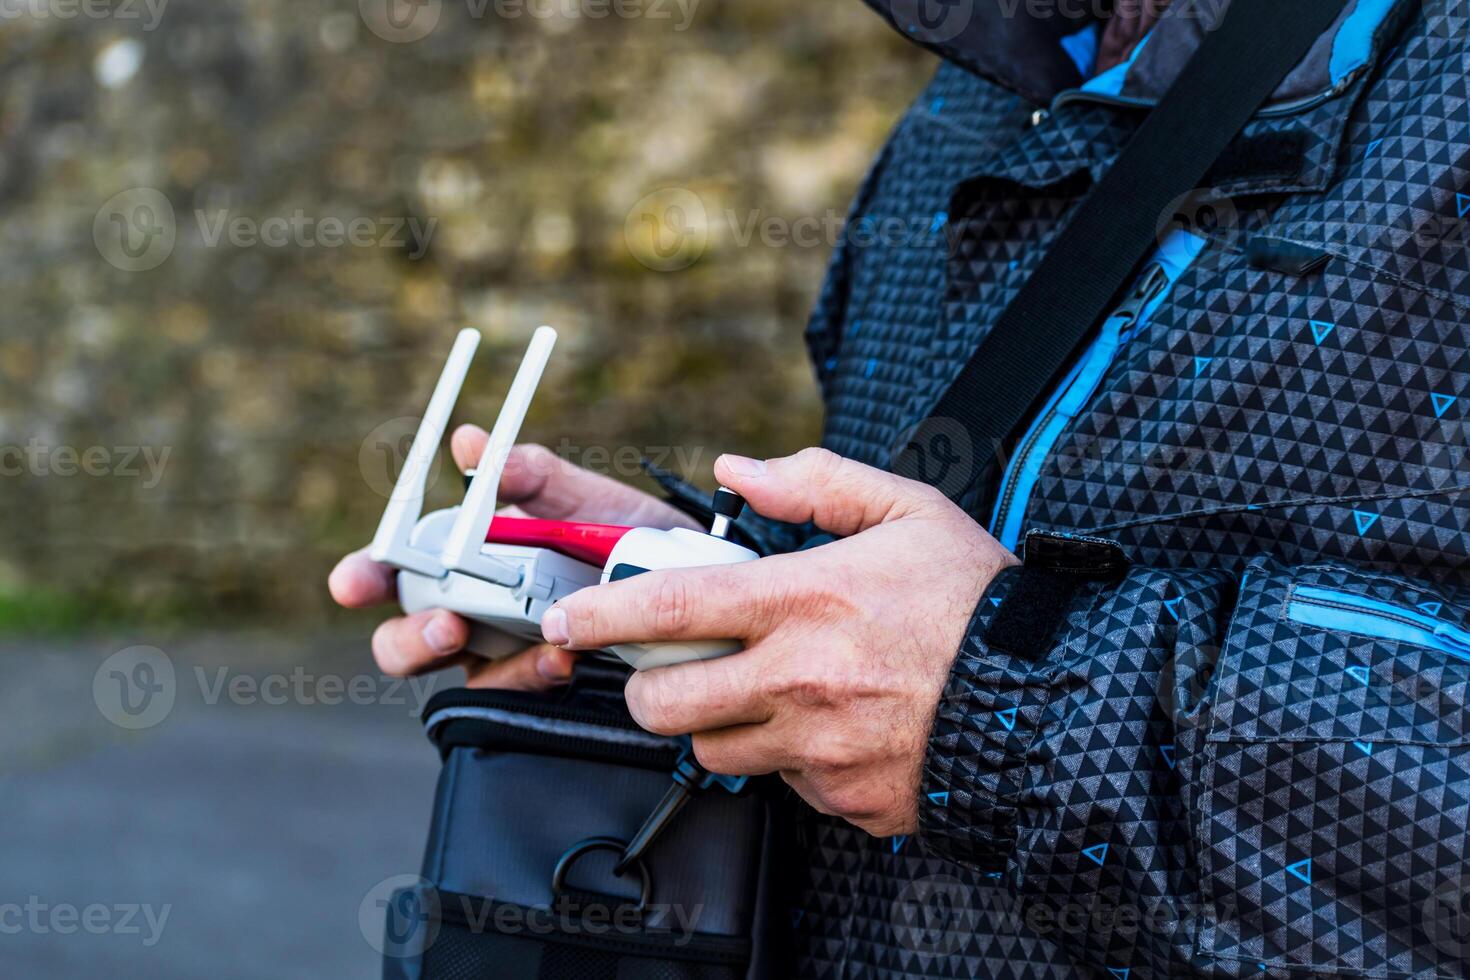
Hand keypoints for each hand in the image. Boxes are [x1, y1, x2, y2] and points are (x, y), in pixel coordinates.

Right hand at [328, 425, 699, 690]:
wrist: (687, 573)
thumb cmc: (615, 527)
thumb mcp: (576, 494)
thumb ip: (528, 473)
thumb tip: (471, 444)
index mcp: (455, 562)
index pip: (390, 572)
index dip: (362, 577)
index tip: (353, 582)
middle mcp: (468, 614)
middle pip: (404, 642)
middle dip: (412, 639)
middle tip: (446, 623)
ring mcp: (502, 656)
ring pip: (464, 678)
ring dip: (489, 664)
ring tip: (530, 641)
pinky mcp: (543, 686)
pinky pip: (521, 695)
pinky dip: (537, 675)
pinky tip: (564, 657)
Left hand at [541, 448, 1018, 834]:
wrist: (1050, 695)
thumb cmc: (976, 598)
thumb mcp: (907, 508)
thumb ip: (815, 482)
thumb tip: (738, 470)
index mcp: (805, 599)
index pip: (671, 608)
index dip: (601, 614)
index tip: (566, 619)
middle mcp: (801, 679)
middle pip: (667, 703)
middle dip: (648, 687)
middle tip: (670, 669)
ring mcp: (821, 748)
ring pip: (715, 752)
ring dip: (720, 724)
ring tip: (766, 692)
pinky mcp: (845, 798)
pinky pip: (784, 786)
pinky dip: (789, 759)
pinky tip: (830, 726)